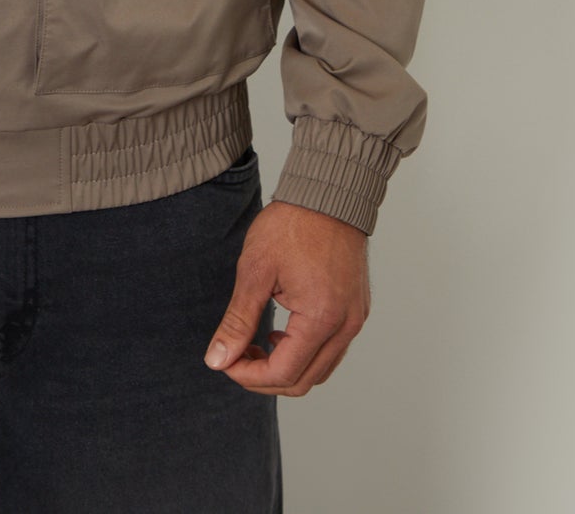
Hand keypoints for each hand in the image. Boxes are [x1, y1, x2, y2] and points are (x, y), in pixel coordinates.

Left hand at [203, 199, 370, 394]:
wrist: (328, 192)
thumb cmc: (292, 224)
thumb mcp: (255, 270)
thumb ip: (237, 320)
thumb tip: (218, 359)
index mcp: (321, 318)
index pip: (284, 373)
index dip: (249, 376)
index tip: (225, 362)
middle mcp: (345, 326)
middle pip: (304, 381)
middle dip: (265, 378)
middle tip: (236, 357)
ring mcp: (355, 319)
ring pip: (320, 369)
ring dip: (286, 368)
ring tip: (256, 345)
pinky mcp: (356, 309)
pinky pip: (332, 349)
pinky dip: (305, 352)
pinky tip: (281, 332)